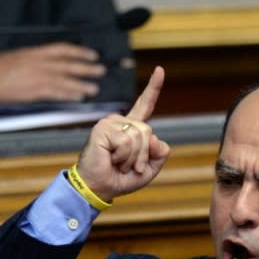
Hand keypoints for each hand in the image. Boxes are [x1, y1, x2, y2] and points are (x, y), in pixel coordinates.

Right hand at [0, 43, 105, 102]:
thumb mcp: (17, 58)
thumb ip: (35, 60)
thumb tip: (50, 65)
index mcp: (34, 52)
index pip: (62, 49)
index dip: (79, 51)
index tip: (93, 54)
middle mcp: (38, 62)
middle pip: (68, 63)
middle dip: (86, 67)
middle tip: (101, 70)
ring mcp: (37, 76)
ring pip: (65, 79)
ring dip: (82, 83)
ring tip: (95, 88)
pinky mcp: (34, 91)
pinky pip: (56, 92)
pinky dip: (69, 94)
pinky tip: (80, 97)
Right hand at [77, 65, 169, 201]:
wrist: (98, 188)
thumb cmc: (120, 179)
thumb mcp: (148, 169)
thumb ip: (159, 154)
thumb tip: (157, 139)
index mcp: (131, 129)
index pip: (145, 105)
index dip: (153, 88)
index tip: (160, 70)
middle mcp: (121, 122)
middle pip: (148, 131)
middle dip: (143, 155)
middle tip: (130, 167)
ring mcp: (110, 123)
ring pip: (138, 136)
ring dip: (132, 158)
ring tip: (118, 163)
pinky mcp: (102, 128)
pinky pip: (126, 141)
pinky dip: (122, 156)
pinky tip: (111, 159)